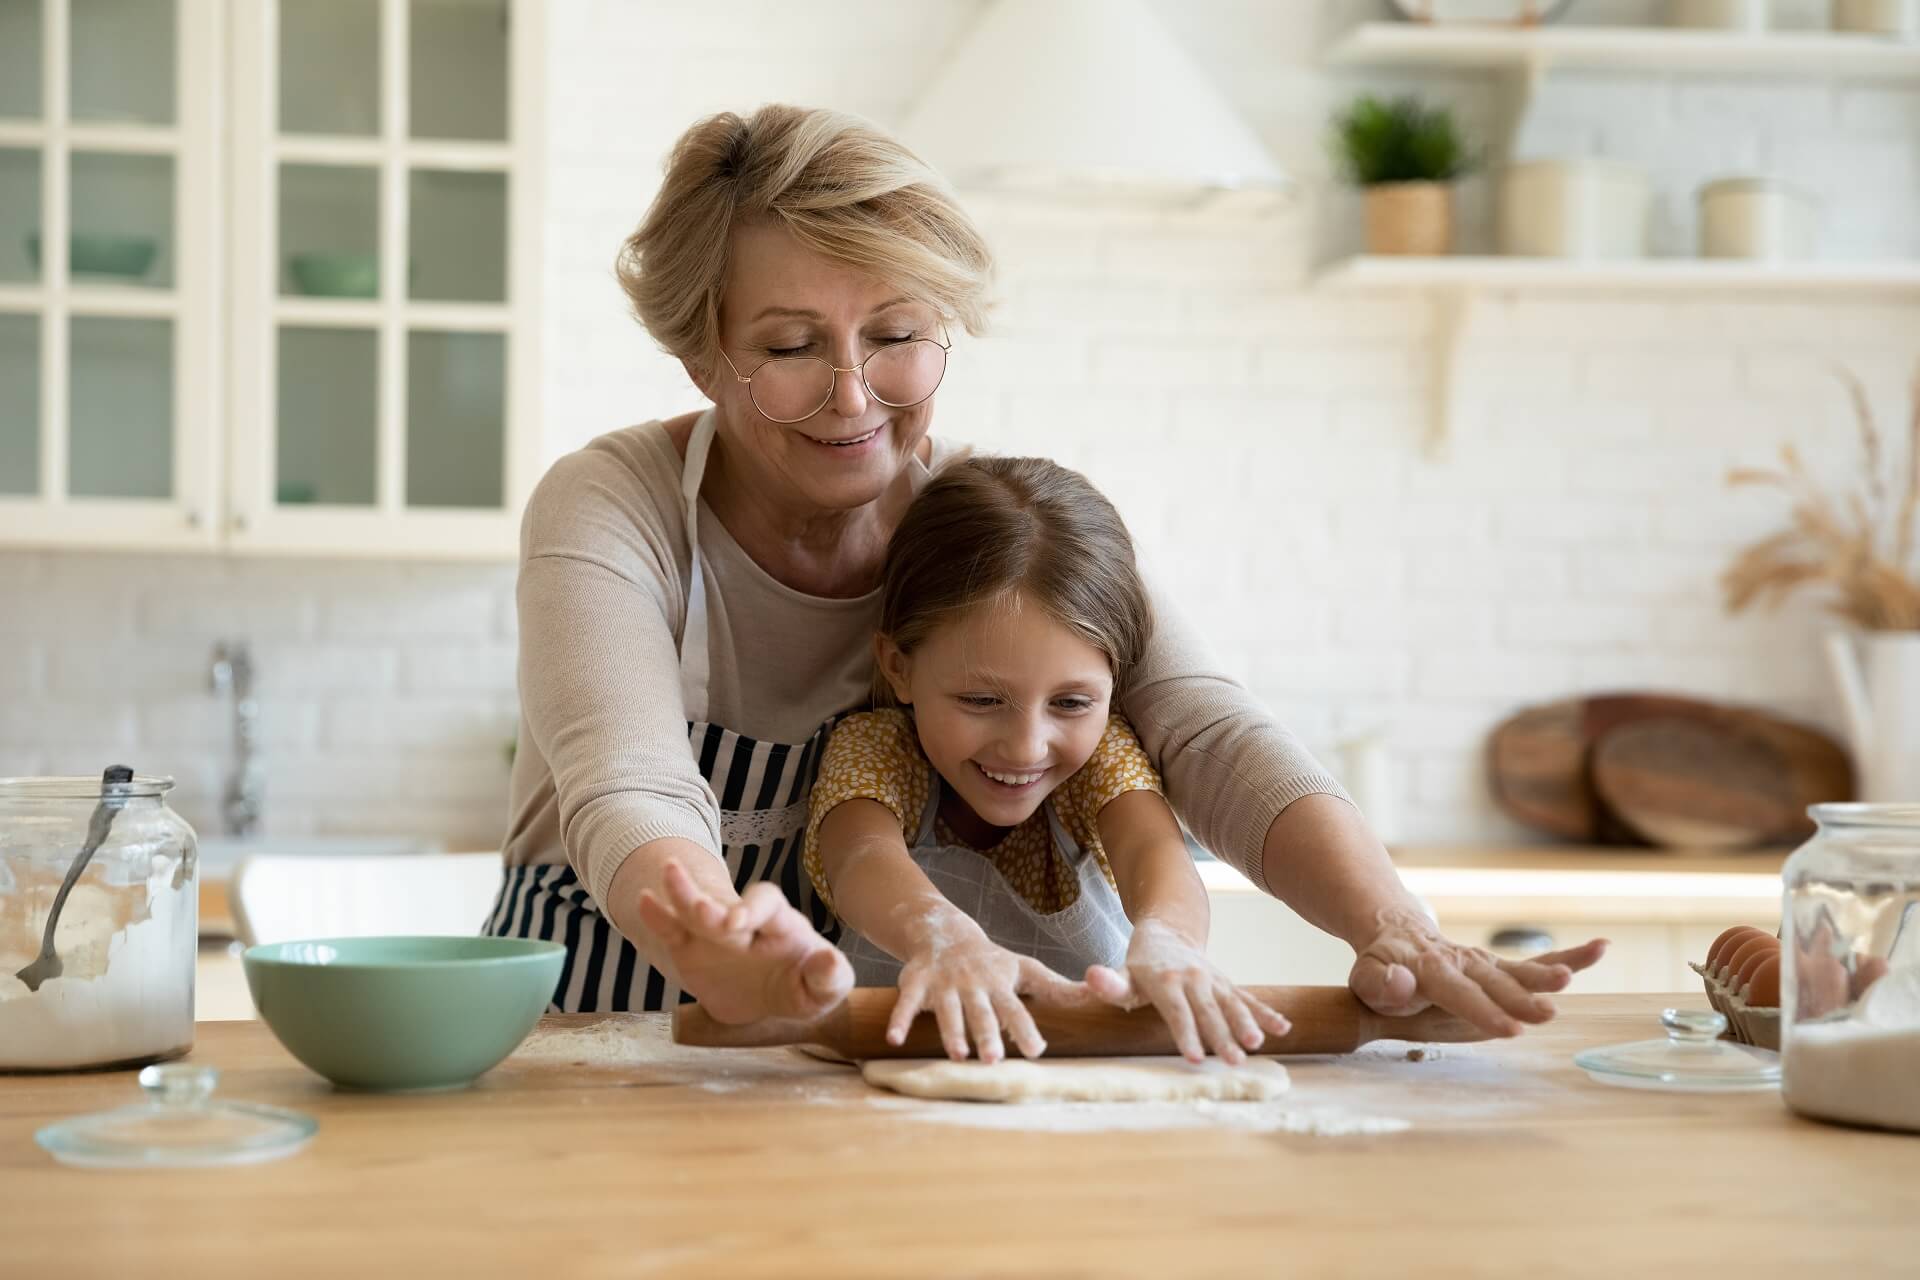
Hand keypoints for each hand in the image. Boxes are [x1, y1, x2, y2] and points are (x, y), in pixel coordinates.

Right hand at [636, 860, 852, 1024]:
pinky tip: (644, 899)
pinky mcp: (690, 950)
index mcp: (779, 924)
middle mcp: (744, 921)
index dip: (754, 908)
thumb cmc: (802, 986)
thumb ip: (830, 978)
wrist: (768, 998)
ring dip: (684, 892)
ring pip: (695, 908)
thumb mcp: (823, 990)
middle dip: (714, 906)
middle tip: (702, 910)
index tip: (739, 924)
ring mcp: (713, 934)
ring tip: (669, 873)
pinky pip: (672, 931)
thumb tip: (828, 962)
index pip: (768, 904)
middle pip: (726, 904)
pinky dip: (658, 916)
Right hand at [888, 913, 1085, 1062]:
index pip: (1016, 1009)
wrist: (944, 932)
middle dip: (988, 1034)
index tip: (1036, 1051)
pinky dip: (900, 1019)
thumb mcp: (1026, 970)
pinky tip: (896, 1040)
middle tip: (994, 1060)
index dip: (1025, 1029)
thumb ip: (1058, 989)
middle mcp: (974, 984)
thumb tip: (1099, 997)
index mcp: (1000, 984)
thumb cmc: (992, 961)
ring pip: (948, 1009)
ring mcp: (944, 982)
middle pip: (982, 1012)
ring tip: (958, 1056)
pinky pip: (907, 1002)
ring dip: (951, 1032)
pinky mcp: (917, 981)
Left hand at [1084, 920, 1291, 1064]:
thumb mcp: (1122, 973)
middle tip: (1234, 1061)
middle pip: (1209, 1012)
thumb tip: (1091, 977)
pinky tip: (1283, 1029)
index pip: (1177, 1012)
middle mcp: (1193, 979)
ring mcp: (1213, 980)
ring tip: (1257, 1045)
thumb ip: (1110, 983)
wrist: (1168, 932)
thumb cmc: (1140, 964)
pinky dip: (1266, 1012)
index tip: (1196, 1057)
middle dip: (1222, 1036)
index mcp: (1165, 981)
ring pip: (1233, 1004)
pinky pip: (1249, 998)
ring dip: (1247, 1024)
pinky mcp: (1227, 983)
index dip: (1186, 1034)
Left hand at [1348, 906, 1606, 1036]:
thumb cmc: (1379, 970)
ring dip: (1547, 975)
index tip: (1510, 1028)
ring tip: (1572, 979)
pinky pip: (1537, 962)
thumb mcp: (1365, 979)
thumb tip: (1399, 983)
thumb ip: (1378, 984)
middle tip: (1547, 1013)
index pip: (1458, 992)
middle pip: (1495, 982)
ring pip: (1521, 970)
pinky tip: (1601, 948)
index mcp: (1429, 967)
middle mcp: (1462, 961)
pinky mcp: (1500, 967)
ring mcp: (1485, 962)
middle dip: (1521, 998)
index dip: (1483, 1010)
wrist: (1394, 937)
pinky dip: (1570, 957)